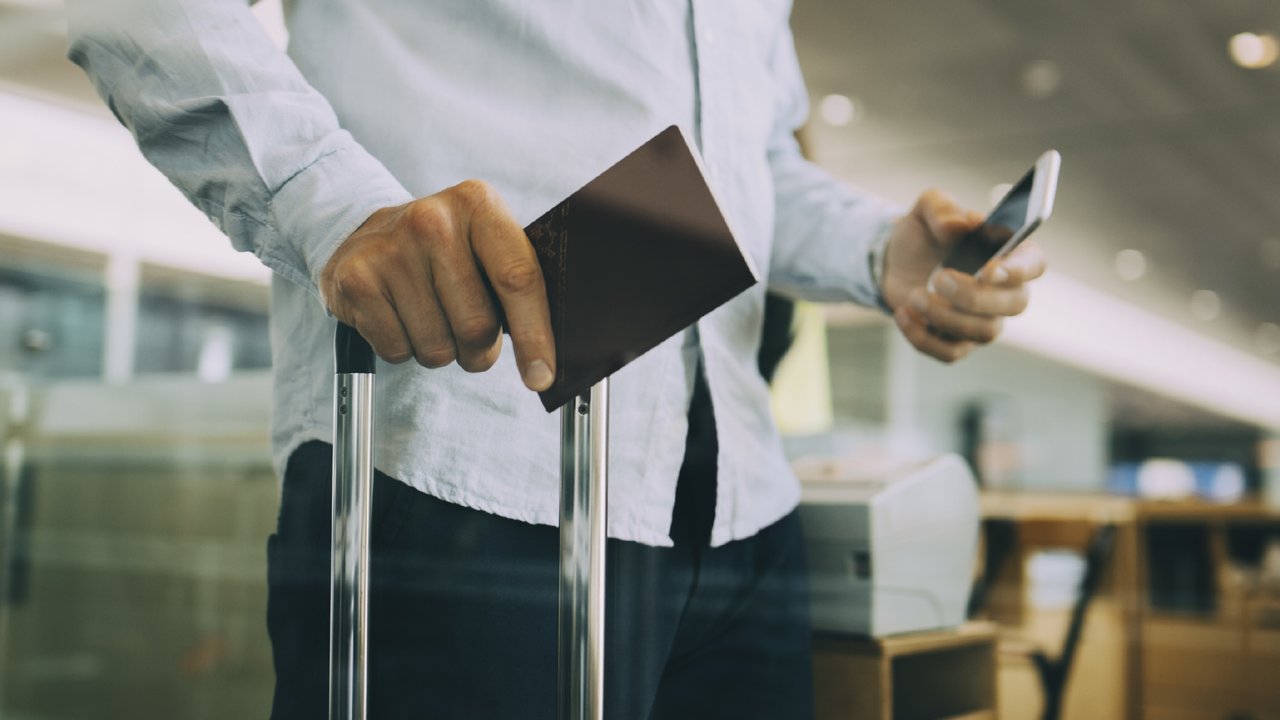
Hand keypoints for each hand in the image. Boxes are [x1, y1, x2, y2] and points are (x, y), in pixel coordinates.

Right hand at [320, 179, 555, 390]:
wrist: (366, 235)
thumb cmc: (444, 253)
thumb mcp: (485, 246)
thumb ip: (520, 286)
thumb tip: (548, 361)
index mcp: (478, 204)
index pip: (517, 279)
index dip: (535, 337)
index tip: (541, 377)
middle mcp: (432, 220)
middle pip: (477, 325)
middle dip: (479, 350)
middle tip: (469, 337)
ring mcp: (389, 248)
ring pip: (437, 347)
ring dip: (441, 351)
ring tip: (430, 318)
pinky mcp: (355, 280)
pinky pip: (397, 350)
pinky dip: (403, 349)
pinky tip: (398, 316)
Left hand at [880, 189, 1046, 362]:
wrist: (895, 263)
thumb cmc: (924, 234)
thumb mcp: (926, 209)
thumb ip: (942, 207)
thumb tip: (958, 226)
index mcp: (1008, 252)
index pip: (1034, 264)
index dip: (1019, 270)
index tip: (989, 269)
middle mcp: (1005, 291)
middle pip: (1014, 304)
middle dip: (975, 296)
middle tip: (939, 278)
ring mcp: (983, 320)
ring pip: (984, 332)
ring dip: (945, 317)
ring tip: (915, 295)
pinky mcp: (958, 342)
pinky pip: (951, 352)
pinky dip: (923, 337)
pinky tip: (904, 314)